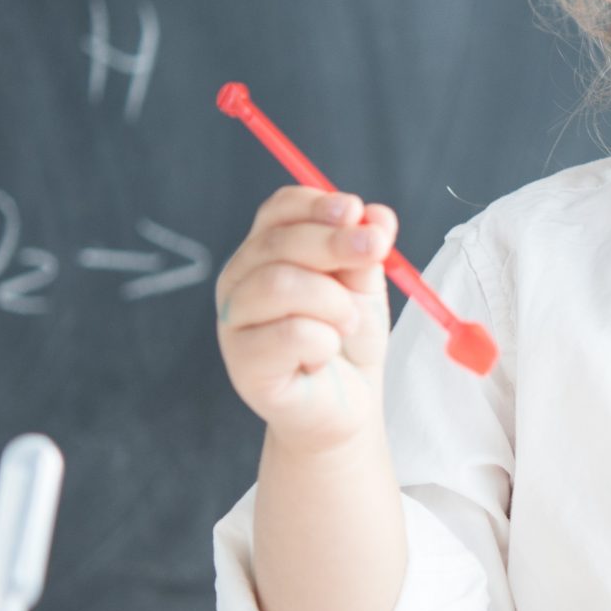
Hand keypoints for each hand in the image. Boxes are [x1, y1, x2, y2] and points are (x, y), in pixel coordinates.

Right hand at [214, 186, 398, 452]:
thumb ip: (366, 249)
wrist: (347, 405)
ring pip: (279, 284)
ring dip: (332, 300)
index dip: (317, 205)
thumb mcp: (365, 285)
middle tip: (375, 251)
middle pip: (278, 242)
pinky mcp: (243, 365)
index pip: (279, 210)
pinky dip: (322, 340)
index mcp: (265, 252)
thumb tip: (376, 215)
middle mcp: (239, 281)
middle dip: (335, 243)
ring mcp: (234, 323)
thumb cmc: (349, 339)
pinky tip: (323, 355)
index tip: (355, 211)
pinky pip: (287, 334)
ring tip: (348, 322)